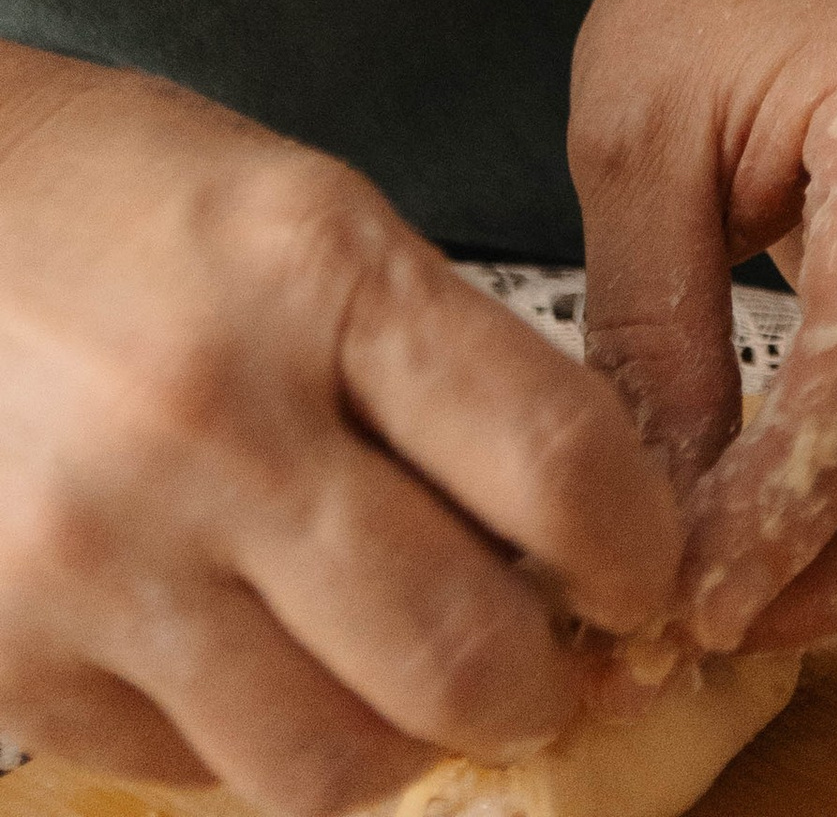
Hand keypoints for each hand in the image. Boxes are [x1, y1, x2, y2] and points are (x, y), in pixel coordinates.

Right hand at [0, 52, 679, 816]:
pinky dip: (270, 747)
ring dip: (412, 746)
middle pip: (454, 649)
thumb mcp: (315, 214)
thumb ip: (439, 360)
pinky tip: (283, 672)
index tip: (646, 570)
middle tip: (554, 667)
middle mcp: (210, 422)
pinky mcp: (15, 657)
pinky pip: (199, 774)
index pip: (552, 461)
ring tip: (424, 693)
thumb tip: (571, 524)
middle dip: (542, 686)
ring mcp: (101, 555)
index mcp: (314, 274)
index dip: (636, 547)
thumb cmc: (129, 203)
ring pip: (331, 758)